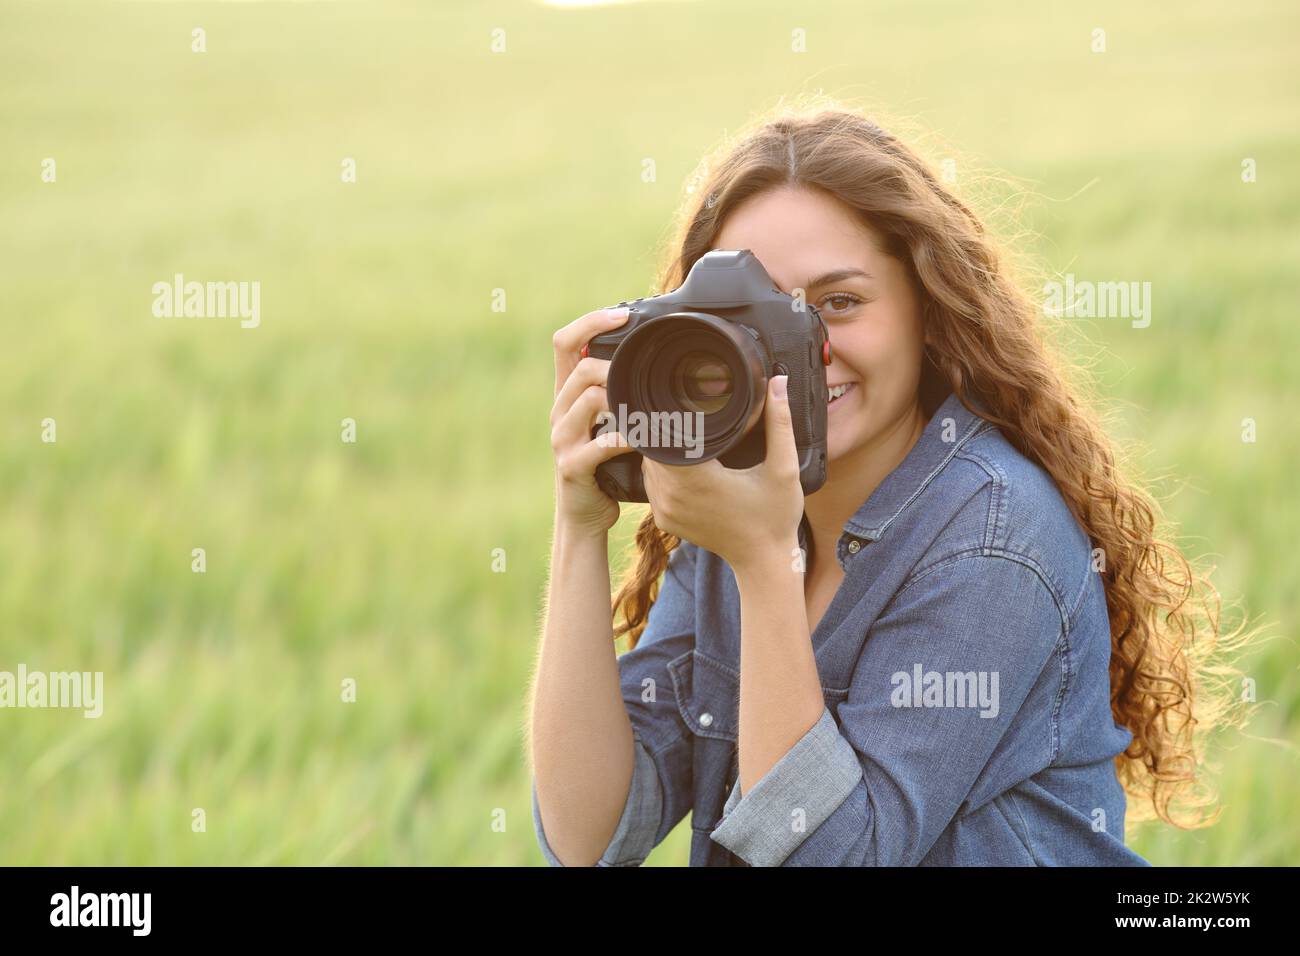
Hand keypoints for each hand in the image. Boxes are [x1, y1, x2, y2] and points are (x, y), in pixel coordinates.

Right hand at [550, 306, 632, 535]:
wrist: (584, 515)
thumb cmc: (604, 467)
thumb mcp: (608, 424)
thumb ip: (620, 395)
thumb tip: (657, 362)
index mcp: (567, 396)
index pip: (564, 342)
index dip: (590, 322)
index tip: (622, 314)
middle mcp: (559, 412)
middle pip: (579, 367)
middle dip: (614, 364)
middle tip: (645, 370)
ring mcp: (562, 439)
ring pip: (589, 398)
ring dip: (623, 397)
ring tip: (650, 404)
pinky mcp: (572, 465)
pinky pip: (601, 443)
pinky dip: (628, 438)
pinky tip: (646, 439)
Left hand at [641, 375, 803, 572]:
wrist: (764, 562)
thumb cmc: (775, 516)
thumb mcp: (784, 468)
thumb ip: (779, 423)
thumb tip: (778, 382)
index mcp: (697, 478)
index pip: (662, 435)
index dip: (666, 415)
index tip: (678, 399)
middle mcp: (673, 495)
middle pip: (651, 447)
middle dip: (663, 428)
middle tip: (679, 407)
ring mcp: (665, 510)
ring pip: (647, 465)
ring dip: (660, 448)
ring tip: (679, 430)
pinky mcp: (664, 521)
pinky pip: (651, 484)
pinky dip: (661, 470)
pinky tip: (679, 461)